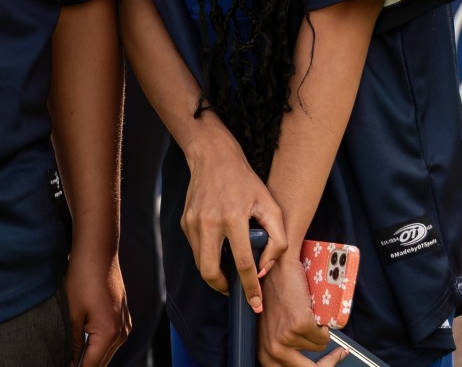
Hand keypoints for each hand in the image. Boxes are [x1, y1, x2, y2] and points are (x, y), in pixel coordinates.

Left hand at [64, 251, 128, 366]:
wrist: (98, 253)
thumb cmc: (82, 279)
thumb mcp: (72, 313)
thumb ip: (73, 342)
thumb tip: (71, 364)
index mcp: (109, 334)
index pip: (92, 365)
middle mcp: (122, 333)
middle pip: (101, 361)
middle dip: (84, 365)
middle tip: (64, 363)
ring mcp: (125, 325)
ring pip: (107, 351)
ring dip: (91, 357)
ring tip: (71, 358)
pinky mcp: (123, 317)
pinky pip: (111, 339)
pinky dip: (98, 345)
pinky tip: (83, 345)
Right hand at [177, 133, 286, 312]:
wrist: (213, 157)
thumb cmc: (246, 182)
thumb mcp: (271, 207)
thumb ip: (276, 240)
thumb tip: (264, 269)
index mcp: (233, 218)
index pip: (242, 263)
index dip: (250, 287)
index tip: (255, 304)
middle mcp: (209, 221)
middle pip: (210, 271)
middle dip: (223, 287)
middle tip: (235, 289)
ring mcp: (193, 222)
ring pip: (201, 263)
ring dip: (215, 273)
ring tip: (229, 270)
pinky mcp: (185, 222)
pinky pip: (196, 249)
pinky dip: (208, 256)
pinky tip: (220, 248)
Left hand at [257, 250, 336, 366]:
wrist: (277, 268)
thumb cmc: (276, 297)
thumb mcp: (274, 328)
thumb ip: (285, 347)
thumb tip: (304, 363)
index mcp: (265, 353)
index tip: (329, 363)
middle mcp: (273, 349)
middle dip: (326, 363)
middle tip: (336, 354)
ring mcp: (286, 337)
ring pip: (318, 347)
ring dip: (318, 334)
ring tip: (309, 317)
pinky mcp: (300, 325)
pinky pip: (324, 336)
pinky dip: (324, 326)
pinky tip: (314, 313)